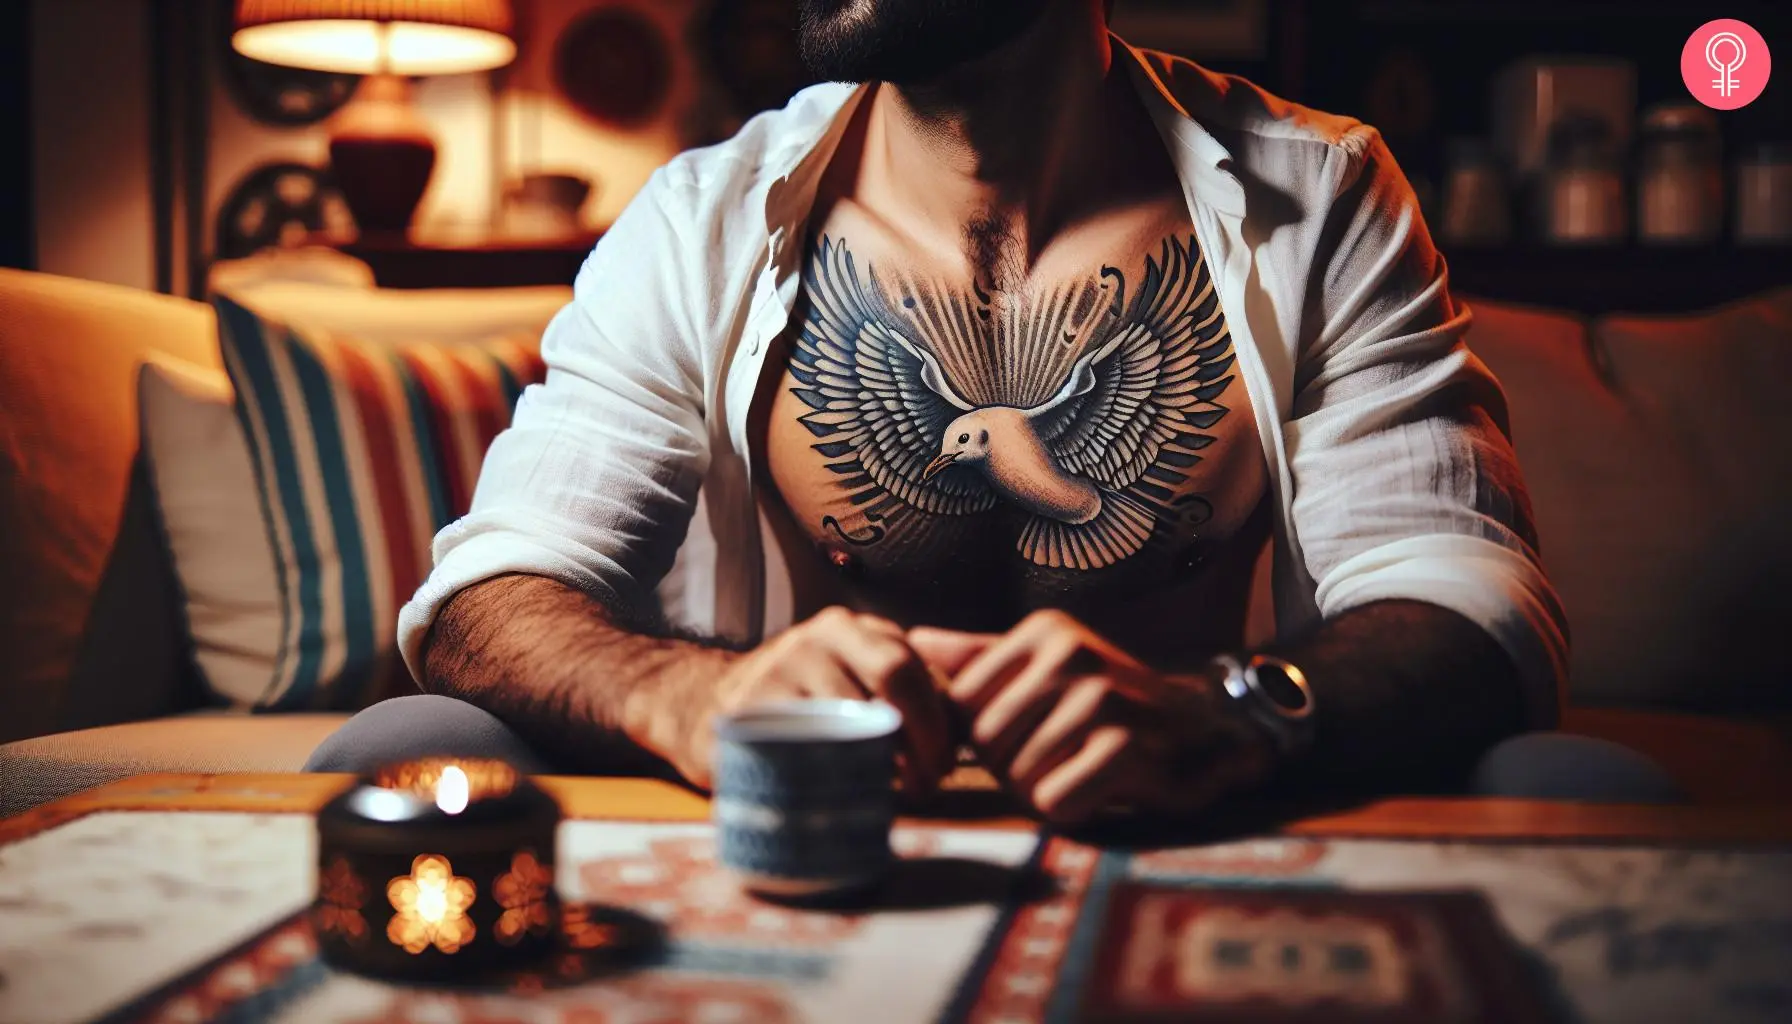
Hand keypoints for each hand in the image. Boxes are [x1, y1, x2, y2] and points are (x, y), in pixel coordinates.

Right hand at [670, 607, 955, 795]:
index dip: (940, 724)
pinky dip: (831, 776)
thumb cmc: (798, 704)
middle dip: (924, 737)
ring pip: (854, 714)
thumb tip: (964, 738)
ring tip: (889, 798)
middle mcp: (821, 635)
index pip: (916, 668)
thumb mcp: (849, 680)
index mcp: (854, 628)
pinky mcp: (749, 706)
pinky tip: (839, 795)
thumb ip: (901, 696)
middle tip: (928, 784)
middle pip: (896, 676)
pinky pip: (805, 744)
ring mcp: (783, 665)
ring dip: (882, 765)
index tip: (945, 767)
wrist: (701, 703)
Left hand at [909, 610, 1277, 826]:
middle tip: (1060, 757)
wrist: (1201, 730)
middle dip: (1013, 767)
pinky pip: (1054, 801)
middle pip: (987, 744)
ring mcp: (1101, 698)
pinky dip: (1072, 808)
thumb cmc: (1107, 703)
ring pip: (1018, 775)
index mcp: (1044, 633)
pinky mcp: (1125, 745)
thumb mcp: (1044, 668)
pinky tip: (1101, 787)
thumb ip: (978, 658)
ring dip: (1043, 789)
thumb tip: (910, 639)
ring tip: (1082, 767)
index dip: (985, 737)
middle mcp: (1071, 655)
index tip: (1027, 734)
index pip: (962, 705)